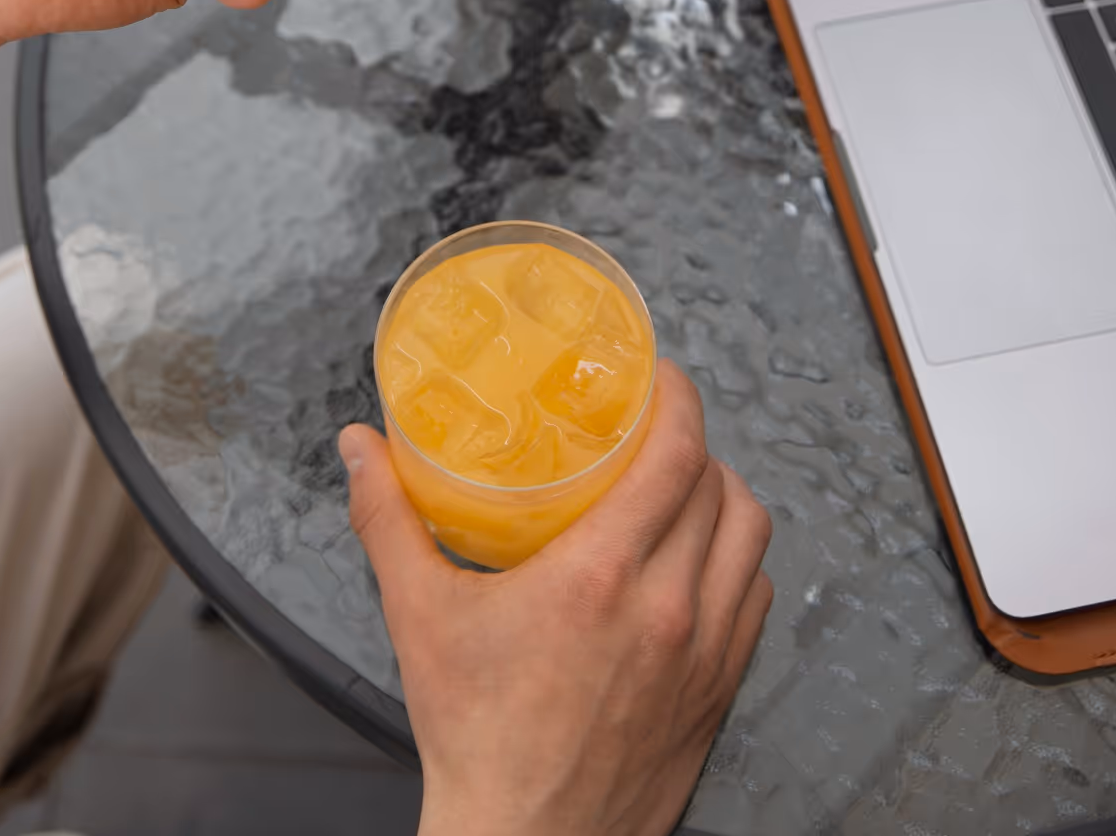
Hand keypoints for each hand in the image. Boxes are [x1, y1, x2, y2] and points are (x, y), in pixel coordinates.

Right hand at [340, 361, 771, 835]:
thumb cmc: (476, 737)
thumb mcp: (419, 615)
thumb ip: (388, 518)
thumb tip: (359, 448)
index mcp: (602, 575)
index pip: (678, 455)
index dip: (680, 401)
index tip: (662, 379)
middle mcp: (668, 608)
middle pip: (720, 486)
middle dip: (694, 443)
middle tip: (658, 428)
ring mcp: (704, 654)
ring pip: (752, 540)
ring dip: (724, 498)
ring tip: (685, 486)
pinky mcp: (718, 693)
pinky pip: (756, 600)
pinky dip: (738, 564)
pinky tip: (700, 559)